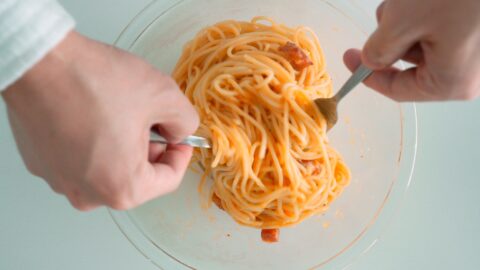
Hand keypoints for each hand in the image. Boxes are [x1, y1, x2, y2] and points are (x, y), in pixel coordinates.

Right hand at [2, 31, 198, 209]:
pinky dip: (94, 142)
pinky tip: (93, 114)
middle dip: (151, 149)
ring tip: (121, 113)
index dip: (181, 154)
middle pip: (137, 177)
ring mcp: (60, 180)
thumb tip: (180, 130)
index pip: (169, 179)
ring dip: (122, 145)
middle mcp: (87, 194)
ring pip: (109, 168)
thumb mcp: (164, 96)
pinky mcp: (42, 163)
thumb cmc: (95, 82)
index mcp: (122, 189)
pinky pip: (81, 159)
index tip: (180, 137)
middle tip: (152, 120)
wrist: (40, 62)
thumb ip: (186, 121)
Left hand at [344, 0, 479, 100]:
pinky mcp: (477, 29)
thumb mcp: (403, 21)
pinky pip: (443, 26)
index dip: (367, 75)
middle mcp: (469, 72)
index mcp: (451, 82)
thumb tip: (372, 60)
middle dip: (394, 35)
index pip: (398, 89)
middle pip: (411, 62)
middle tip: (394, 10)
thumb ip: (380, 49)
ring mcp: (477, 50)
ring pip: (424, 40)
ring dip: (409, 18)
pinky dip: (427, 11)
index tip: (349, 57)